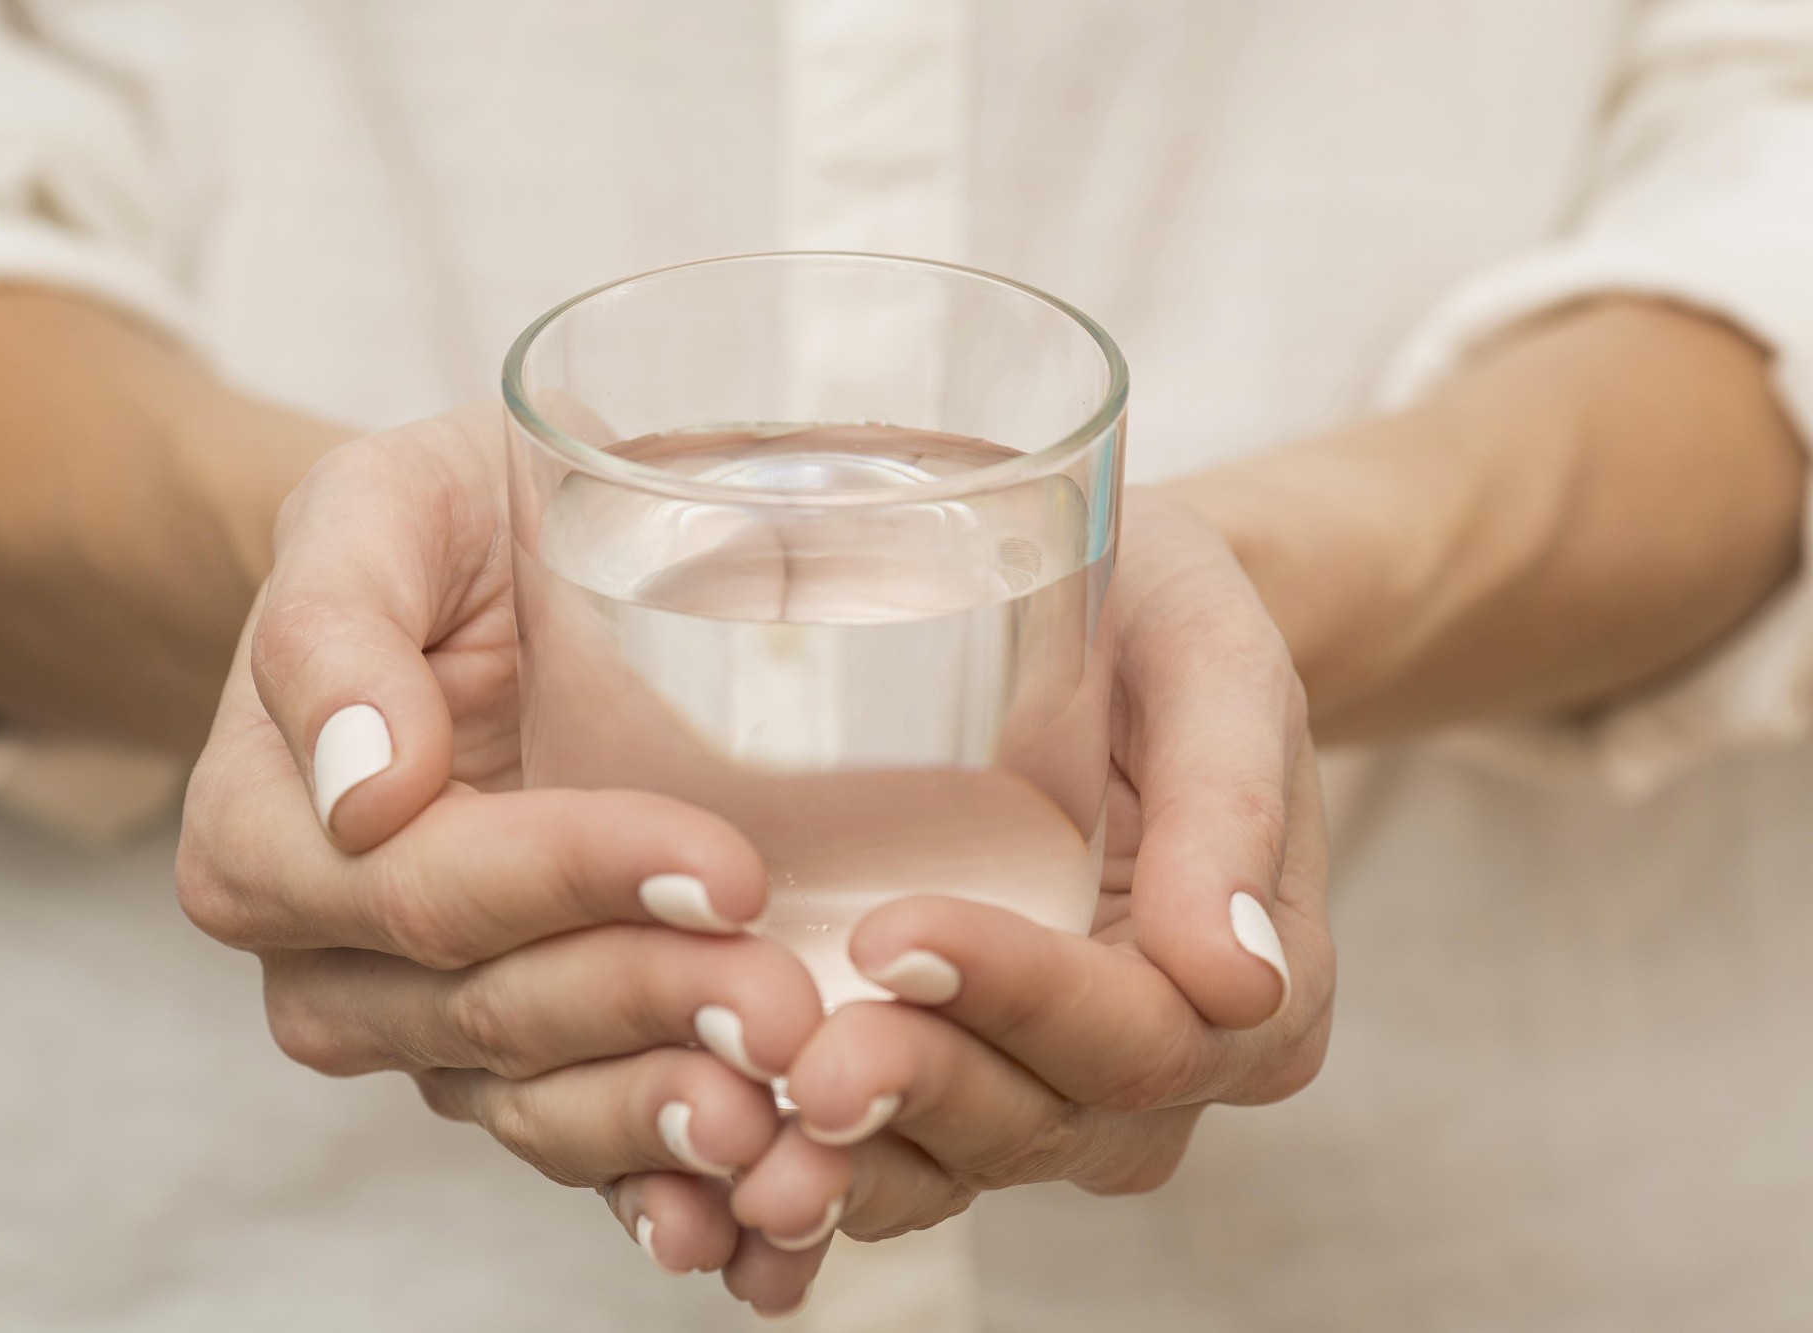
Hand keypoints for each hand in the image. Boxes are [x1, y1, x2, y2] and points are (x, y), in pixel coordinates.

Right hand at [174, 410, 835, 1311]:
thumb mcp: (378, 509)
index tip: (725, 869)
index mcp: (270, 837)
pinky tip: (759, 1225)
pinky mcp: (522, 1061)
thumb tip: (361, 784)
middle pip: (494, 1014)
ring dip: (662, 1129)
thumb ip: (334, 627)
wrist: (483, 583)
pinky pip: (583, 1149)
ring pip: (539, 1105)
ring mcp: (429, 1028)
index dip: (575, 886)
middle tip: (787, 1010)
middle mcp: (336, 961)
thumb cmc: (438, 530)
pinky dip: (668, 1196)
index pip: (430, 889)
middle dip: (648, 1014)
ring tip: (783, 1129)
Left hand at [636, 494, 1333, 1278]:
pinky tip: (727, 1175)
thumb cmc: (1160, 618)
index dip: (1020, 1000)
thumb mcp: (1212, 663)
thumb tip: (1239, 982)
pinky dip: (823, 1175)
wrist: (1100, 625)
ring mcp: (1058, 1091)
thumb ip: (1230, 800)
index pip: (1141, 1034)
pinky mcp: (964, 1082)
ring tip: (745, 1137)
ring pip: (963, 1164)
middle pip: (1046, 1121)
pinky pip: (902, 1160)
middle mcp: (1163, 1069)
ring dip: (857, 1166)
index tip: (889, 937)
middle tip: (803, 1066)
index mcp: (1255, 994)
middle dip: (922, 1093)